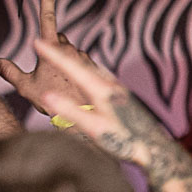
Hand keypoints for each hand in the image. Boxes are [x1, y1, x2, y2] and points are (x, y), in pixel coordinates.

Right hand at [0, 0, 97, 116]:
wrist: (83, 115)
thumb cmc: (54, 101)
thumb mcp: (25, 86)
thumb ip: (9, 71)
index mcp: (51, 49)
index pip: (47, 18)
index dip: (46, 0)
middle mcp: (69, 48)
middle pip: (56, 39)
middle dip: (49, 47)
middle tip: (43, 70)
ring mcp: (82, 56)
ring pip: (67, 51)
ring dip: (61, 59)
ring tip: (58, 83)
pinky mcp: (92, 65)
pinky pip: (79, 61)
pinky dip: (72, 68)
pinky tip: (69, 85)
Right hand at [34, 39, 171, 168]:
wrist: (155, 150)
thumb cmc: (125, 142)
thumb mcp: (95, 129)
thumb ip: (71, 111)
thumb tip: (47, 95)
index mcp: (101, 90)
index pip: (71, 67)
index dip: (53, 55)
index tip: (36, 41)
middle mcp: (109, 85)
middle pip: (81, 64)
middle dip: (61, 54)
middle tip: (43, 44)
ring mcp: (116, 90)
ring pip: (91, 69)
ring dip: (73, 62)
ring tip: (59, 55)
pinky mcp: (120, 97)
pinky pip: (98, 77)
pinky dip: (85, 72)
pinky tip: (86, 75)